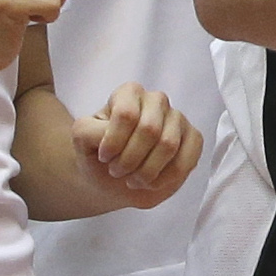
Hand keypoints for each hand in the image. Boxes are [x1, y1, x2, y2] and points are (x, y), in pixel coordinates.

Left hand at [72, 81, 204, 206]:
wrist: (114, 178)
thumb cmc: (99, 155)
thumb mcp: (81, 140)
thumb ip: (88, 131)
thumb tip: (109, 133)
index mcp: (129, 93)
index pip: (127, 114)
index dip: (114, 142)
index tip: (104, 157)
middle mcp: (156, 100)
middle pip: (149, 129)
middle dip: (130, 159)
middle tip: (117, 171)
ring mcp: (178, 119)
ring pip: (168, 145)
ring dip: (146, 171)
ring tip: (133, 179)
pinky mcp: (193, 139)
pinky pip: (186, 160)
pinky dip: (164, 179)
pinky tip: (150, 182)